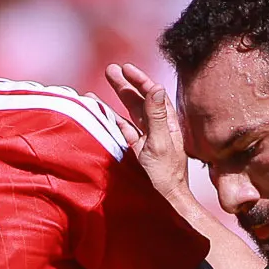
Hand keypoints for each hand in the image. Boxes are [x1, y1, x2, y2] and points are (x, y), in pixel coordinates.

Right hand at [101, 63, 193, 210]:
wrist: (165, 200)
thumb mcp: (160, 143)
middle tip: (110, 69)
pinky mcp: (136, 149)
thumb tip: (156, 87)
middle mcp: (157, 128)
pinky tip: (101, 110)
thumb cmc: (166, 175)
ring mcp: (145, 138)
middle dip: (126, 84)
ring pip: (130, 112)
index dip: (140, 80)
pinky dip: (112, 118)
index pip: (153, 95)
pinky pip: (123, 129)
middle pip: (140, 100)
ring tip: (104, 83)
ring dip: (117, 98)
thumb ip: (156, 116)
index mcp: (167, 124)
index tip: (126, 68)